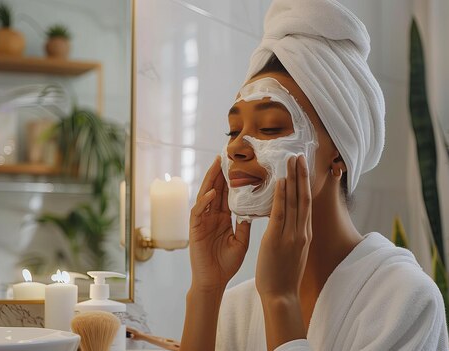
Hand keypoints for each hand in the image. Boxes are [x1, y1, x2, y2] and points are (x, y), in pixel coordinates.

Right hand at [189, 156, 251, 291]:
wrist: (214, 282)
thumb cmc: (226, 264)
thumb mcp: (241, 242)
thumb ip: (245, 226)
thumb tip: (253, 210)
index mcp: (223, 218)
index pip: (227, 194)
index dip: (232, 179)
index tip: (239, 163)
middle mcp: (212, 217)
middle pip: (215, 189)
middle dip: (219, 172)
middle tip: (225, 154)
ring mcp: (202, 222)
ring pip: (205, 196)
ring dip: (210, 181)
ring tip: (216, 165)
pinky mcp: (195, 230)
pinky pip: (198, 213)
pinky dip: (204, 203)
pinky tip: (211, 194)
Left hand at [255, 155, 311, 299]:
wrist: (281, 295)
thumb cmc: (283, 275)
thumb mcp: (292, 251)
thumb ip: (292, 235)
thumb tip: (288, 222)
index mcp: (304, 234)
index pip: (306, 204)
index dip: (305, 184)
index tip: (303, 168)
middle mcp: (302, 231)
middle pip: (304, 198)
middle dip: (302, 175)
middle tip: (299, 155)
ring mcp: (292, 235)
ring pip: (295, 201)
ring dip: (294, 179)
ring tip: (291, 160)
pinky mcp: (278, 239)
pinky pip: (281, 213)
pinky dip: (282, 196)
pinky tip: (282, 182)